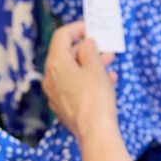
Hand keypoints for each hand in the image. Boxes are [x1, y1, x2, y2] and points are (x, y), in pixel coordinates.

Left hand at [43, 22, 119, 143]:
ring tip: (109, 64)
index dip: (76, 29)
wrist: (95, 132)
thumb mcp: (95, 68)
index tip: (90, 28)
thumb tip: (86, 43)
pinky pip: (73, 87)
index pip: (61, 37)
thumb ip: (89, 50)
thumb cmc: (96, 98)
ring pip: (71, 72)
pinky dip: (87, 80)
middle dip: (86, 49)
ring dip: (89, 65)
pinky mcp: (63, 107)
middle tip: (104, 47)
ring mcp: (55, 94)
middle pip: (66, 55)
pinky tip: (106, 82)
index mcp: (56, 64)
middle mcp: (50, 78)